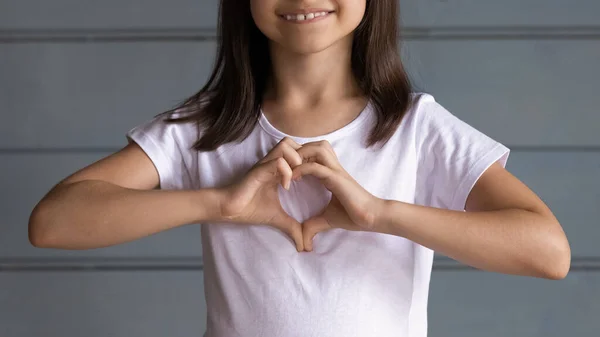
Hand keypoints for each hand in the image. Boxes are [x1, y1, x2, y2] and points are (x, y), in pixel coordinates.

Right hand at [219, 137, 304, 251]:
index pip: (299, 152)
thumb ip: (292, 227)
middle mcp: (272, 163)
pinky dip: (286, 171)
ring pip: (287, 146)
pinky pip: (277, 161)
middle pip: (294, 143)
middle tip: (307, 175)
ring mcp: (265, 165)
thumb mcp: (277, 218)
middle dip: (305, 157)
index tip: (312, 180)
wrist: (229, 209)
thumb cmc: (250, 209)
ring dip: (296, 160)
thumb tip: (306, 246)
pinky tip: (285, 187)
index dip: (309, 162)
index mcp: (278, 170)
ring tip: (297, 179)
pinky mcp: (258, 171)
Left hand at [291, 140, 384, 250]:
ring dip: (300, 155)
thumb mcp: (328, 220)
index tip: (287, 171)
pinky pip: (315, 166)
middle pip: (314, 144)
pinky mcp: (336, 179)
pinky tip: (292, 179)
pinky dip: (301, 169)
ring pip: (316, 148)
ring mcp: (335, 171)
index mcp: (331, 173)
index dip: (300, 157)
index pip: (314, 153)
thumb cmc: (354, 216)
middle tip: (286, 166)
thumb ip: (313, 225)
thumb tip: (303, 242)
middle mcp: (333, 167)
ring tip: (289, 169)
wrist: (372, 217)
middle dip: (298, 150)